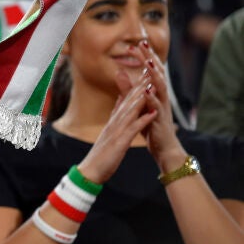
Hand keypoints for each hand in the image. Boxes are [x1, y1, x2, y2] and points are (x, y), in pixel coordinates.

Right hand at [78, 47, 156, 183]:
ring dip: (142, 98)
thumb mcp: (108, 134)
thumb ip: (114, 118)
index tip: (144, 76)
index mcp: (113, 122)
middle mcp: (114, 123)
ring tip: (152, 85)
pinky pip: (133, 129)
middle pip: (128, 102)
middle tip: (149, 72)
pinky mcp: (120, 142)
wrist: (90, 171)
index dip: (134, 88)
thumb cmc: (100, 155)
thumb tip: (118, 103)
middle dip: (139, 87)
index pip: (124, 101)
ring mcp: (116, 132)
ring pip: (130, 112)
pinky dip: (143, 120)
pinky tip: (152, 112)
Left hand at [136, 40, 186, 171]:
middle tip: (143, 43)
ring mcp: (162, 107)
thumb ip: (129, 89)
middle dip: (150, 58)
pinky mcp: (160, 119)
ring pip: (160, 87)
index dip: (145, 56)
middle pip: (157, 73)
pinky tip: (146, 91)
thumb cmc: (151, 124)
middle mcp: (161, 97)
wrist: (163, 147)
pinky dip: (152, 98)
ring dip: (154, 74)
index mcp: (155, 92)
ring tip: (148, 63)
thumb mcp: (137, 104)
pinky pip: (157, 107)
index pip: (150, 70)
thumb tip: (119, 72)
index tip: (137, 42)